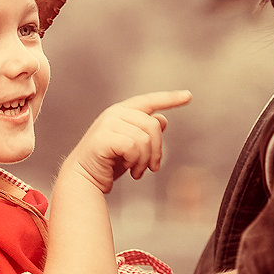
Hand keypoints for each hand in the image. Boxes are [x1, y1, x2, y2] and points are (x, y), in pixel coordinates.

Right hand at [66, 90, 191, 193]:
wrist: (85, 178)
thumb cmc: (109, 162)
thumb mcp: (132, 146)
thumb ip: (145, 132)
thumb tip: (162, 120)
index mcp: (123, 111)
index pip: (150, 101)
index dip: (170, 98)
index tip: (189, 96)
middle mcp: (115, 113)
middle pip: (153, 126)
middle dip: (157, 151)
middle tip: (153, 168)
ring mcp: (108, 124)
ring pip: (145, 139)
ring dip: (145, 161)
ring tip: (137, 172)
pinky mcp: (103, 138)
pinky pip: (133, 147)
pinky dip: (135, 162)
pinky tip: (129, 170)